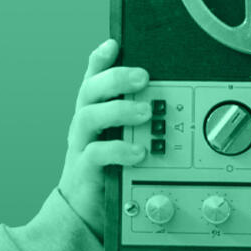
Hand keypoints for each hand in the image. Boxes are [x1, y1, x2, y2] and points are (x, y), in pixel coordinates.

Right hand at [57, 39, 152, 237]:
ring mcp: (83, 144)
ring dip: (119, 110)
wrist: (85, 207)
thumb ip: (138, 117)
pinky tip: (139, 151)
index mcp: (95, 110)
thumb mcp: (125, 137)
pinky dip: (119, 150)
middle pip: (90, 90)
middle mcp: (85, 123)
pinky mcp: (85, 169)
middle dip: (116, 78)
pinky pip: (96, 154)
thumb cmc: (108, 167)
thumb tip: (167, 98)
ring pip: (90, 117)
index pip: (93, 78)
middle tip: (143, 77)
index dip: (100, 59)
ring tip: (147, 112)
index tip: (114, 44)